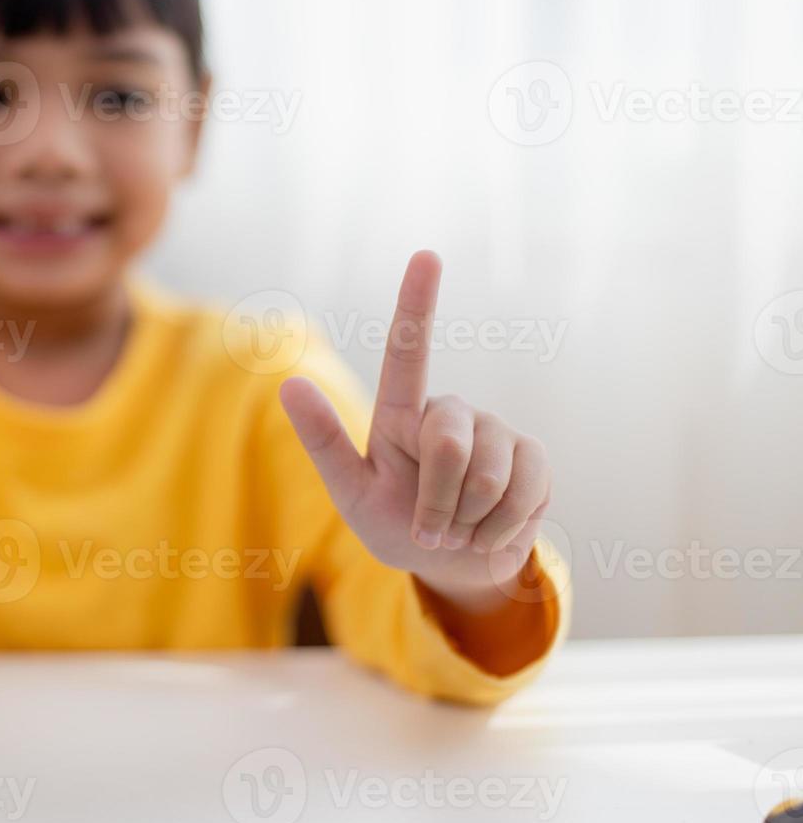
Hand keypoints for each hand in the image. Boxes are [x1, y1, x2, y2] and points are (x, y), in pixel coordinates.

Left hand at [279, 251, 552, 606]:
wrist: (454, 566)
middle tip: (429, 528)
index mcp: (401, 414)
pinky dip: (499, 529)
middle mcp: (451, 413)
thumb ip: (324, 440)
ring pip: (487, 476)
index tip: (426, 256)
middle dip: (436, 502)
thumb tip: (288, 382)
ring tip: (458, 527)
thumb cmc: (393, 524)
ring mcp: (496, 432)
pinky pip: (524, 491)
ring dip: (466, 521)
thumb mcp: (351, 490)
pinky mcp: (533, 459)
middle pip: (447, 446)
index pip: (407, 352)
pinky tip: (489, 532)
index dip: (417, 303)